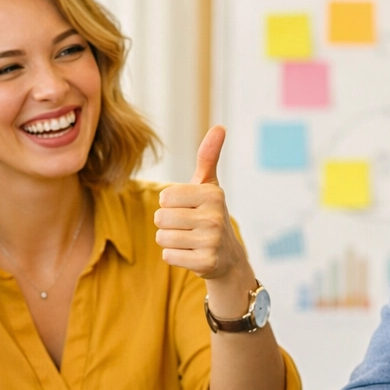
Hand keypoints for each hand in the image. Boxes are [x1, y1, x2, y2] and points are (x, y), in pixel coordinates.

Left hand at [154, 126, 250, 285]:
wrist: (228, 257)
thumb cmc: (210, 215)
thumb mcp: (209, 186)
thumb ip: (208, 156)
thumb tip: (220, 127)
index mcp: (213, 194)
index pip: (165, 197)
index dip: (170, 204)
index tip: (188, 208)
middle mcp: (215, 217)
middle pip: (161, 218)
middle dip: (168, 223)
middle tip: (188, 227)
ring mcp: (211, 242)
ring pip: (162, 237)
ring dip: (170, 240)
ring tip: (189, 239)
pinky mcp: (205, 263)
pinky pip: (168, 255)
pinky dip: (175, 256)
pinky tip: (191, 254)